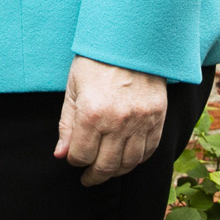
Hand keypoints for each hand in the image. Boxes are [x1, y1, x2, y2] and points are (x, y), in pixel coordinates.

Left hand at [54, 55, 168, 186]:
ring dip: (116, 171)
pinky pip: (149, 150)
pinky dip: (137, 160)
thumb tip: (61, 155)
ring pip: (128, 163)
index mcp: (92, 113)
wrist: (131, 40)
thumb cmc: (97, 60)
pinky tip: (127, 159)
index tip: (73, 158)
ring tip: (107, 171)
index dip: (74, 161)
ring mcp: (141, 121)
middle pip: (105, 166)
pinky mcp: (157, 117)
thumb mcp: (73, 88)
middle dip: (94, 176)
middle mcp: (117, 121)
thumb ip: (67, 125)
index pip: (81, 156)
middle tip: (88, 179)